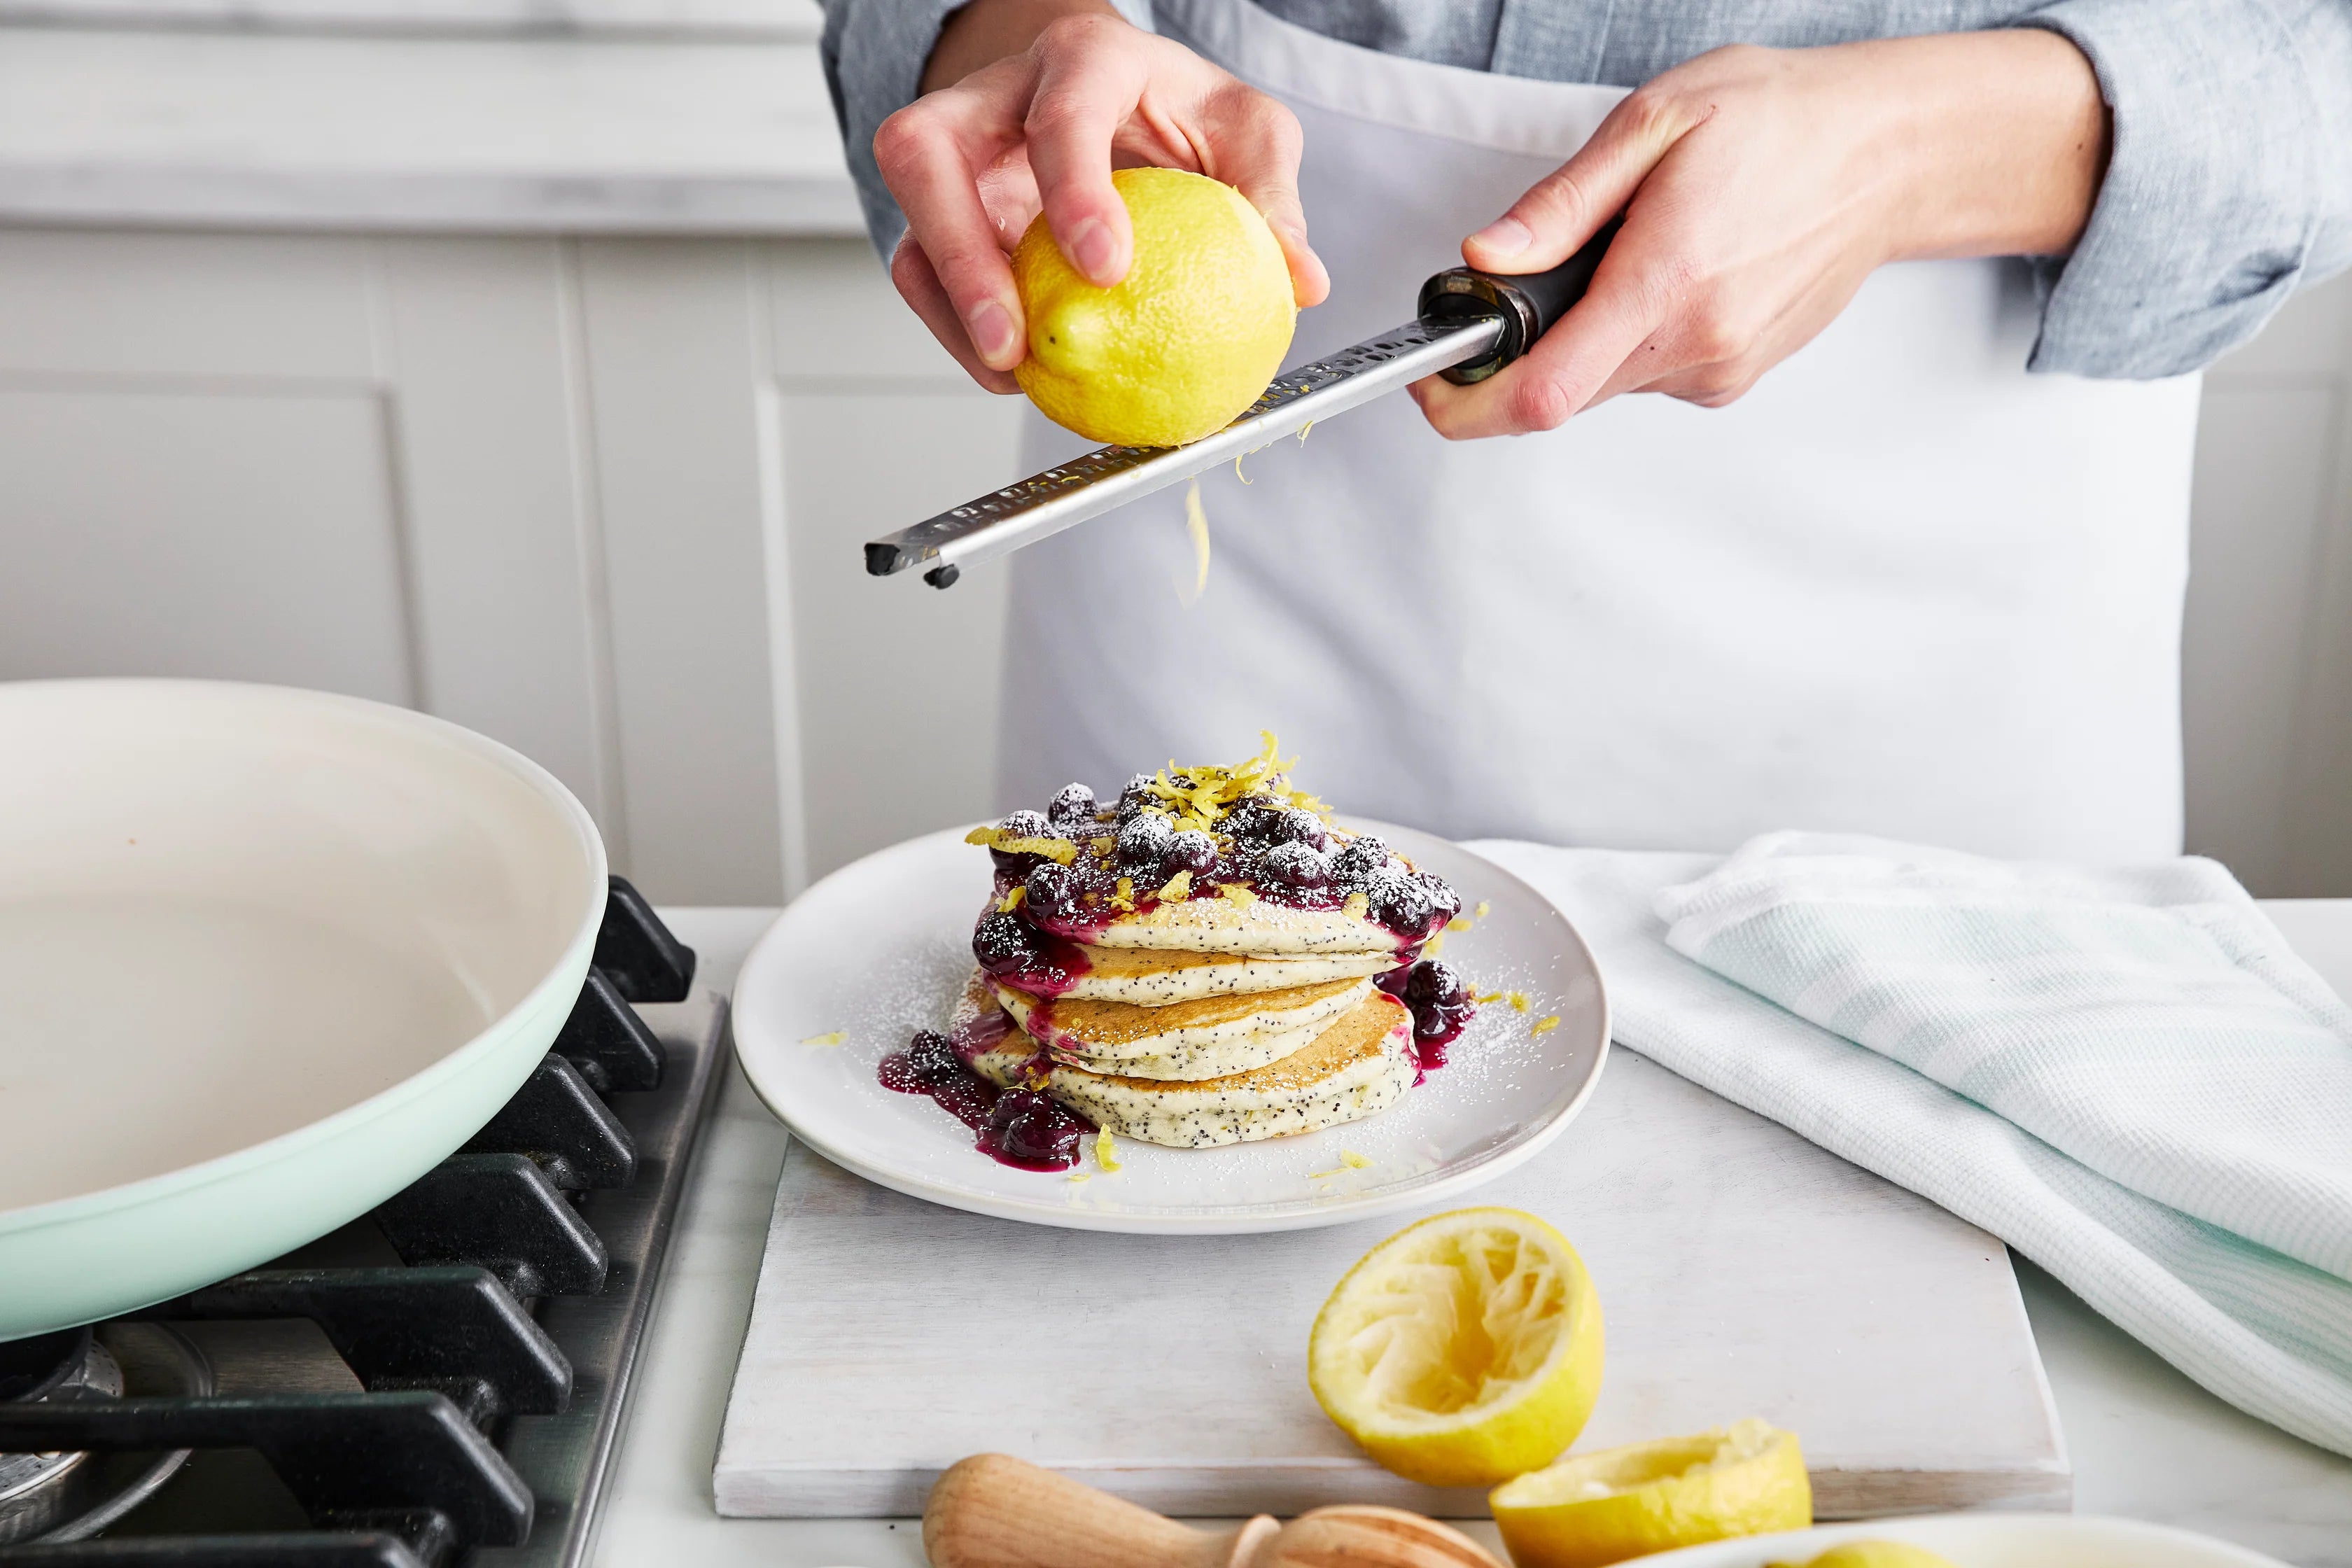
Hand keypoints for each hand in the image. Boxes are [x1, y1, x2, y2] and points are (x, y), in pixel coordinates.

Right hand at [877, 0, 1329, 393]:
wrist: (1119, 93)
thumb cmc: (1179, 108)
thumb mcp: (1247, 130)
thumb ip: (1270, 196)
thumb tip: (1302, 283)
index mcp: (1083, 61)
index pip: (1062, 115)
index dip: (1074, 190)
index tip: (1106, 270)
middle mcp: (997, 97)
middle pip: (925, 152)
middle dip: (960, 252)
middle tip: (1013, 341)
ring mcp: (956, 154)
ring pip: (910, 218)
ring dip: (948, 305)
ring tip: (1008, 371)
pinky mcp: (942, 209)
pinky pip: (922, 271)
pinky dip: (956, 327)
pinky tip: (1012, 372)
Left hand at [1410, 31, 2107, 438]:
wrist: (1888, 153)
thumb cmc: (1782, 123)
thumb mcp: (1653, 125)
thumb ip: (1560, 205)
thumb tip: (1486, 257)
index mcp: (1664, 284)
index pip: (1541, 395)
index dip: (1466, 405)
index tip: (1431, 383)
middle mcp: (1696, 345)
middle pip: (1561, 397)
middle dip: (1521, 354)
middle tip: (1529, 281)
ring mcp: (1719, 370)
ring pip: (1603, 384)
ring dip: (1586, 335)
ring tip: (1632, 251)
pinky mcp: (1734, 378)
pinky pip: (1649, 373)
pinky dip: (1633, 334)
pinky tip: (1674, 271)